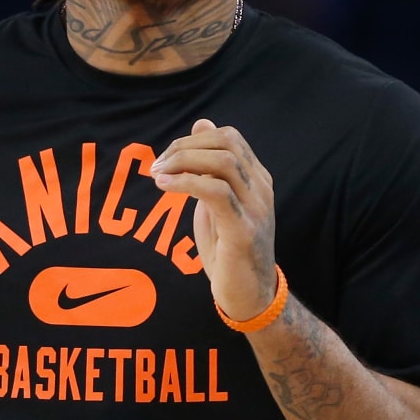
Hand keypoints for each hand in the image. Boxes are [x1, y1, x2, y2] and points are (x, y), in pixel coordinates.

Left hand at [151, 118, 277, 319]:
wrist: (249, 295)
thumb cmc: (229, 250)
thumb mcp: (218, 201)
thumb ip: (210, 167)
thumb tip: (201, 124)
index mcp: (257, 179)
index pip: (229, 137)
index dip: (193, 139)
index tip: (166, 157)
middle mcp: (261, 189)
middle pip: (226, 142)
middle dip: (185, 147)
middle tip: (158, 165)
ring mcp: (256, 208)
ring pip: (223, 161)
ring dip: (183, 162)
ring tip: (158, 174)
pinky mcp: (243, 230)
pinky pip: (215, 191)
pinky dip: (185, 183)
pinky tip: (165, 187)